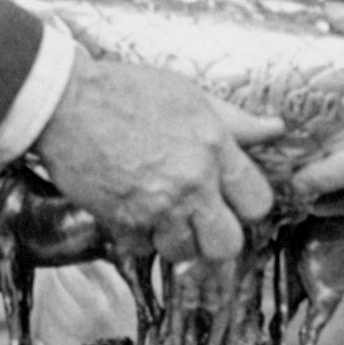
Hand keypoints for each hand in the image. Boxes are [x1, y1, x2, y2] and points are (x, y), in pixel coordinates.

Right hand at [32, 52, 278, 264]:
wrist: (67, 103)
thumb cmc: (127, 92)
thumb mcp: (190, 96)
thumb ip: (235, 121)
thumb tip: (276, 128)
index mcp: (215, 147)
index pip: (258, 202)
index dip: (247, 207)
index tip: (232, 202)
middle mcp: (193, 181)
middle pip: (228, 245)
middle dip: (215, 238)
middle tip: (200, 220)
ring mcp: (158, 205)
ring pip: (184, 253)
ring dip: (173, 238)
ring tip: (160, 211)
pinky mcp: (124, 221)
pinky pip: (142, 249)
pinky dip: (137, 236)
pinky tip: (131, 209)